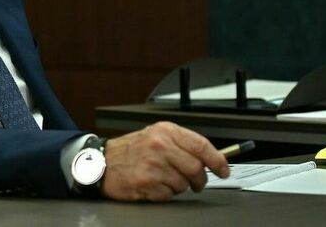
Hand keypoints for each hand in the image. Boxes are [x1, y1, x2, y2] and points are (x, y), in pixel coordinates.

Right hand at [100, 121, 228, 201]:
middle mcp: (160, 145)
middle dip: (199, 180)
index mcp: (166, 131)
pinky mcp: (146, 182)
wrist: (102, 162)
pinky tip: (154, 185)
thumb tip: (211, 158)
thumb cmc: (131, 150)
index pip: (201, 145)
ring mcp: (153, 164)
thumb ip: (182, 144)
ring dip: (179, 187)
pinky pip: (169, 195)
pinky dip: (165, 194)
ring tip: (164, 179)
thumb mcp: (157, 135)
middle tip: (196, 183)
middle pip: (196, 168)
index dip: (217, 160)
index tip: (223, 170)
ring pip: (184, 184)